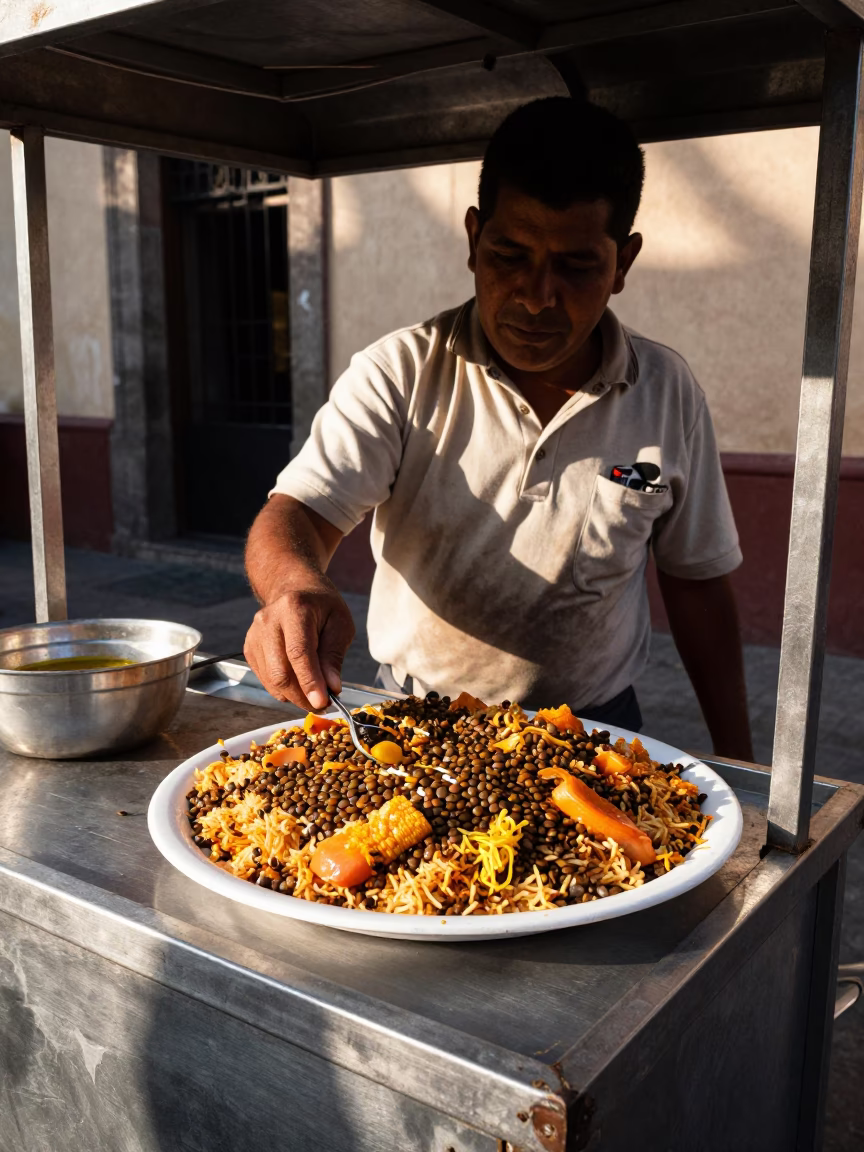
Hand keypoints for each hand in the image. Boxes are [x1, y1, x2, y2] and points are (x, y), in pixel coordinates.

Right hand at [244, 581, 355, 709]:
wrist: (293, 589)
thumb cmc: (321, 607)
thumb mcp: (340, 624)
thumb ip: (334, 656)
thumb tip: (331, 688)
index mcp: (294, 609)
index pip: (299, 652)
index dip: (310, 681)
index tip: (322, 702)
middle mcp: (268, 621)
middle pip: (280, 672)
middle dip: (303, 696)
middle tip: (323, 704)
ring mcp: (255, 635)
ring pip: (272, 681)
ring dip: (295, 696)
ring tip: (314, 693)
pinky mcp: (250, 648)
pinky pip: (266, 679)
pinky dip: (284, 689)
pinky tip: (298, 681)